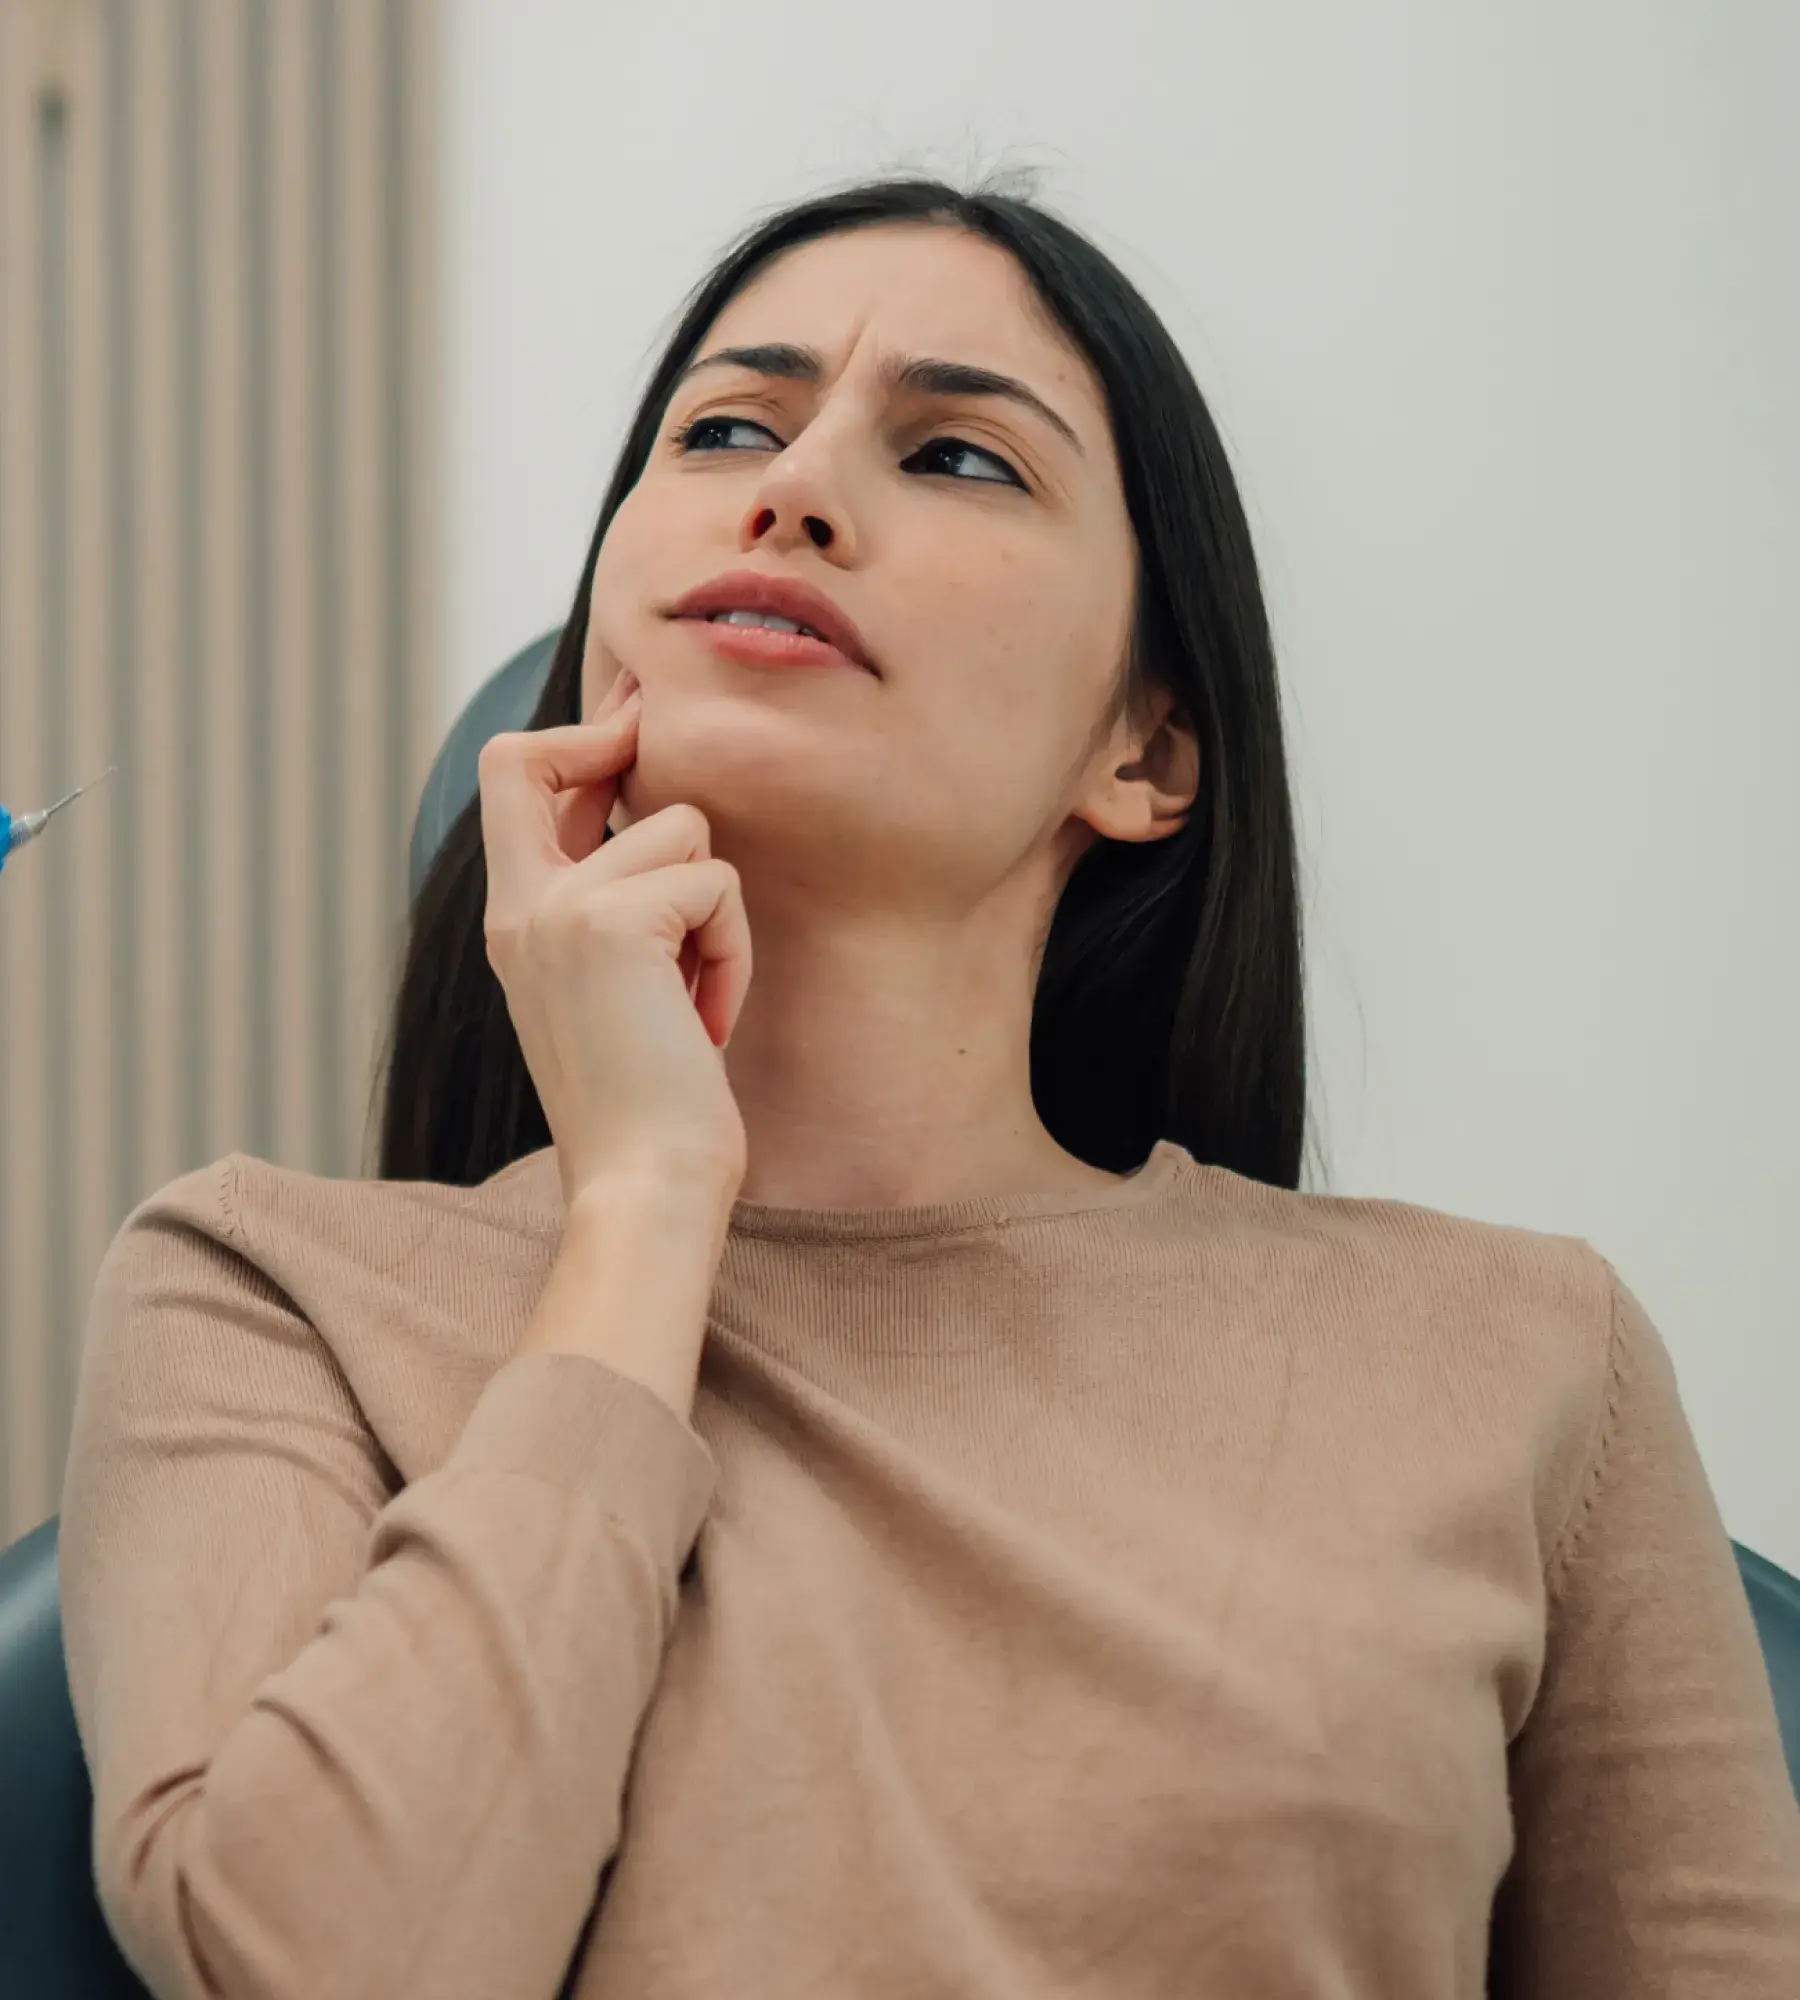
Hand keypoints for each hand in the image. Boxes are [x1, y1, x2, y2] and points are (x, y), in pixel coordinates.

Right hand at [477, 669, 752, 1209]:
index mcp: (514, 923)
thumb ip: (615, 910)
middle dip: (609, 739)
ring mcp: (559, 909)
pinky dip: (731, 953)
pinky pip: (716, 885)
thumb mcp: (617, 992)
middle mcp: (520, 907)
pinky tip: (708, 1021)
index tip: (629, 724)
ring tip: (695, 997)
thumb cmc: (651, 1107)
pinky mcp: (615, 922)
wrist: (645, 1187)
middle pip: (532, 755)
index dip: (572, 740)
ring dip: (714, 914)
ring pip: (680, 829)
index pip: (509, 781)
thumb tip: (662, 824)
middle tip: (651, 737)